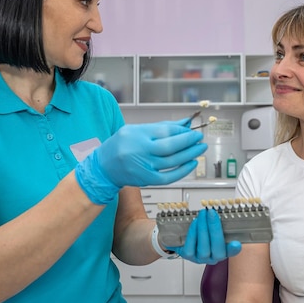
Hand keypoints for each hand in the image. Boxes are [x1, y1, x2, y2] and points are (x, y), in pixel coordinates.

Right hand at [75, 119, 207, 204]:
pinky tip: (191, 163)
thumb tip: (185, 123)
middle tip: (199, 138)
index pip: (165, 131)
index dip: (182, 130)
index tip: (192, 129)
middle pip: (170, 146)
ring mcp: (143, 166)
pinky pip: (169, 176)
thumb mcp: (137, 130)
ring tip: (200, 148)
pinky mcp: (147, 179)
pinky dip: (183, 170)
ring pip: (172, 161)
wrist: (104, 167)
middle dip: (189, 141)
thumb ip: (162, 127)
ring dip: (189, 154)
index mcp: (137, 134)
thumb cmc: (121, 145)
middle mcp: (140, 150)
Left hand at [166, 208, 241, 264]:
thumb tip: (217, 211)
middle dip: (214, 229)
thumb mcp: (212, 227)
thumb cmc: (202, 232)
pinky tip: (195, 223)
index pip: (231, 252)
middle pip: (217, 248)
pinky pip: (190, 247)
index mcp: (224, 250)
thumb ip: (218, 223)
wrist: (185, 238)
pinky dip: (193, 233)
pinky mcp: (188, 256)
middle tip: (211, 213)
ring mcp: (200, 258)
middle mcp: (213, 257)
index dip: (233, 249)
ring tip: (202, 215)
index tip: (236, 243)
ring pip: (204, 249)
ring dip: (203, 229)